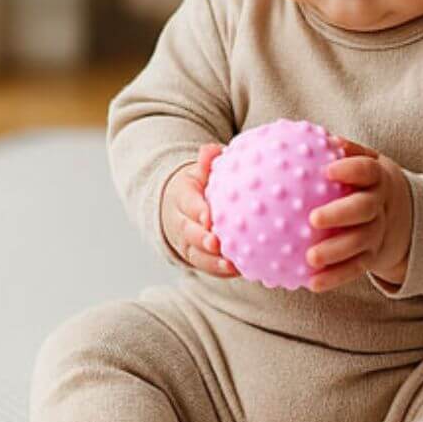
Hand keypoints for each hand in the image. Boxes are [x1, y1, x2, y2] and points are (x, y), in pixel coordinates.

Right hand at [160, 143, 239, 277]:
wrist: (181, 205)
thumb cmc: (199, 184)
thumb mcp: (200, 169)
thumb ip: (207, 160)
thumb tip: (212, 150)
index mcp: (182, 197)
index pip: (188, 203)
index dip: (197, 211)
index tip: (209, 216)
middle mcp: (181, 222)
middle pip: (189, 233)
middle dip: (201, 239)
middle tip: (216, 243)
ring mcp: (188, 242)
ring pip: (196, 254)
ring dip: (212, 261)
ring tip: (231, 265)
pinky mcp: (197, 257)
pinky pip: (208, 266)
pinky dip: (221, 271)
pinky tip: (241, 270)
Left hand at [304, 133, 412, 292]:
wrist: (407, 215)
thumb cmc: (368, 182)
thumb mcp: (365, 160)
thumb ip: (341, 151)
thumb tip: (304, 135)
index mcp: (377, 177)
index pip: (367, 170)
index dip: (351, 170)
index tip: (328, 170)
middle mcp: (380, 205)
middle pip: (364, 209)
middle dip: (341, 214)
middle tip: (313, 218)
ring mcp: (378, 232)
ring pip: (360, 243)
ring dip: (335, 251)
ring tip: (310, 257)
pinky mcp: (373, 256)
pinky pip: (355, 268)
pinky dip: (335, 277)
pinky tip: (310, 283)